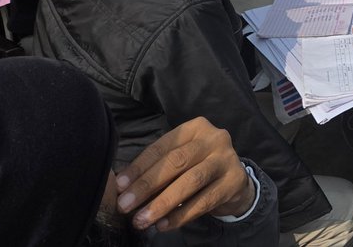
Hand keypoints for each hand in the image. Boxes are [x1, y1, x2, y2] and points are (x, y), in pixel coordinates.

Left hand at [114, 117, 254, 231]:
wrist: (234, 180)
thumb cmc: (198, 167)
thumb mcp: (180, 160)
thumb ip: (158, 169)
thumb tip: (124, 188)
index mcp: (195, 128)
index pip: (162, 147)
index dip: (139, 167)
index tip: (118, 187)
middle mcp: (214, 138)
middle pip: (176, 161)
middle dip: (147, 185)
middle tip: (125, 205)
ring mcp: (227, 159)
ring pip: (191, 181)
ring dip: (162, 203)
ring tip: (141, 220)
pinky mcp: (234, 181)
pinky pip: (204, 201)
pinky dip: (181, 215)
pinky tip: (163, 225)